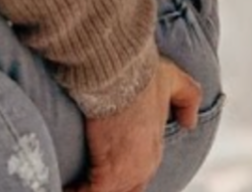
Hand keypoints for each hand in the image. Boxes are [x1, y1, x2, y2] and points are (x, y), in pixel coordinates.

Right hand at [73, 58, 201, 191]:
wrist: (119, 71)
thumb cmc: (141, 72)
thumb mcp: (174, 81)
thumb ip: (187, 99)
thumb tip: (189, 123)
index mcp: (153, 152)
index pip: (135, 178)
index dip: (115, 178)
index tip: (94, 171)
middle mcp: (144, 167)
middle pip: (124, 190)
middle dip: (101, 185)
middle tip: (80, 179)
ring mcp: (127, 172)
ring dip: (84, 188)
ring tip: (66, 183)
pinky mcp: (108, 172)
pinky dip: (75, 190)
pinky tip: (62, 185)